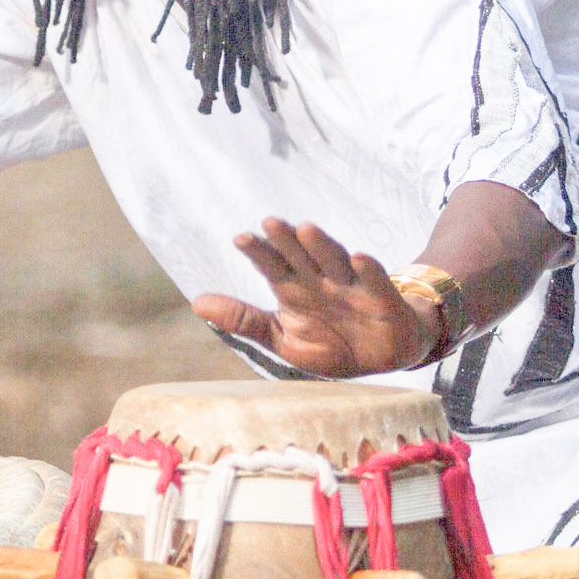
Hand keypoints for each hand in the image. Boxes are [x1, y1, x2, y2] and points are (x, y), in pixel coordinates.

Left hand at [190, 218, 434, 377]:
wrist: (382, 357)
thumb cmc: (331, 343)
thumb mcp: (283, 338)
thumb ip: (245, 320)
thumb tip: (196, 303)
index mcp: (295, 289)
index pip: (273, 267)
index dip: (259, 253)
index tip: (241, 239)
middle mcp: (321, 281)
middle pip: (301, 256)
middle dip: (287, 240)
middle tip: (270, 222)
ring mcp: (351, 287)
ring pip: (334, 262)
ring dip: (322, 246)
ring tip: (306, 229)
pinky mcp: (382, 299)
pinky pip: (375, 283)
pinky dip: (369, 270)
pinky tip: (358, 257)